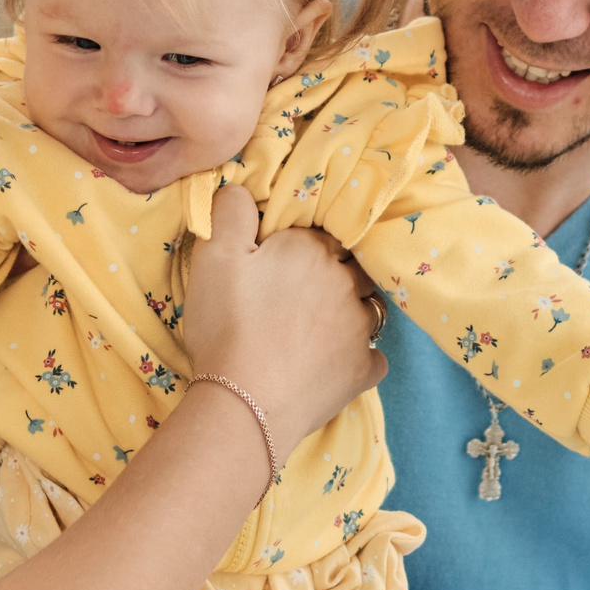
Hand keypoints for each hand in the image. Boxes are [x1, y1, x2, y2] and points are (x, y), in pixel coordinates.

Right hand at [181, 186, 384, 440]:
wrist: (244, 401)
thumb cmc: (227, 324)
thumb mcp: (214, 255)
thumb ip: (230, 212)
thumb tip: (241, 188)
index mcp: (312, 249)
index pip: (323, 234)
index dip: (306, 246)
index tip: (286, 261)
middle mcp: (346, 283)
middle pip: (354, 267)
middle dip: (338, 273)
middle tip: (306, 292)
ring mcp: (359, 329)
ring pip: (371, 307)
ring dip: (354, 311)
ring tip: (324, 325)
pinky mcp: (362, 371)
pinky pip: (375, 357)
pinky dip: (361, 358)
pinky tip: (339, 363)